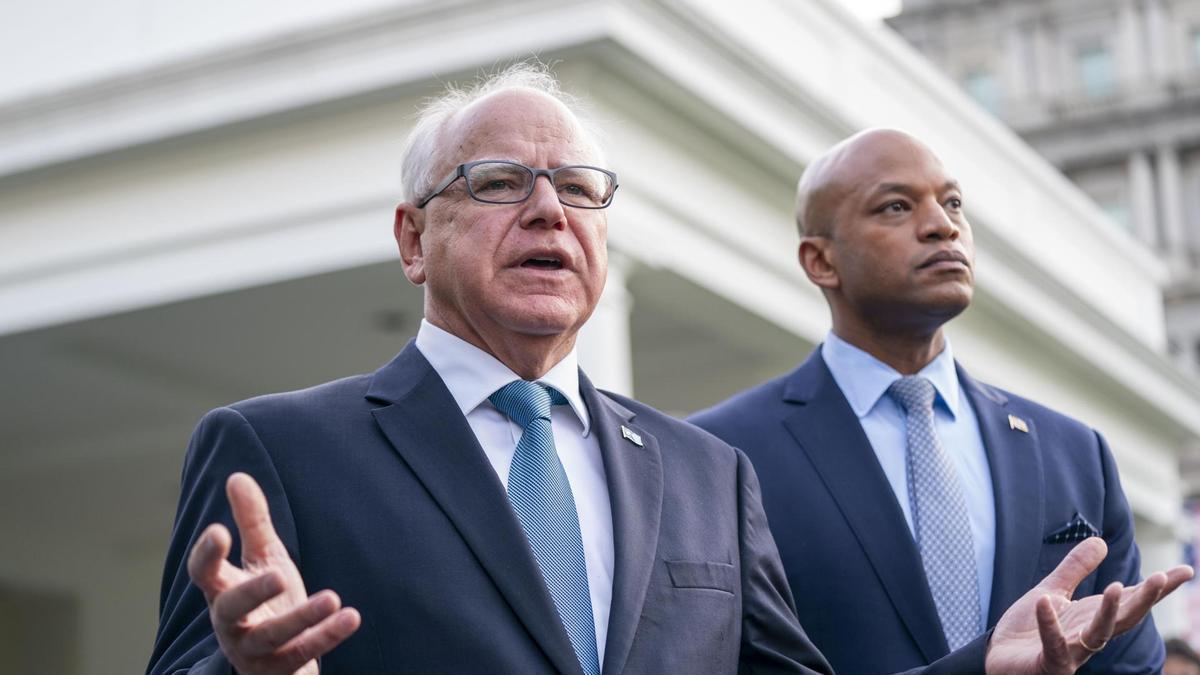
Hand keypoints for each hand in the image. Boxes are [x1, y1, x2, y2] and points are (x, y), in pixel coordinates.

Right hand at [187, 472, 360, 674]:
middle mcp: (231, 623)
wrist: (277, 661)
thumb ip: (251, 522)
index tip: (219, 530)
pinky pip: (304, 654)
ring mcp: (255, 650)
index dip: (207, 554)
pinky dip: (328, 636)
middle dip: (254, 592)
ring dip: (303, 618)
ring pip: (274, 636)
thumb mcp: (262, 558)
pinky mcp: (282, 668)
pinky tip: (351, 617)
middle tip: (281, 575)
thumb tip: (237, 476)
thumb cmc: (266, 601)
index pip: (204, 573)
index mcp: (222, 591)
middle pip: (233, 609)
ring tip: (333, 598)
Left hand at [985, 537, 1191, 674]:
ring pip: (1097, 635)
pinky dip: (1048, 623)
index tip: (1186, 571)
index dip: (1158, 588)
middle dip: (1144, 599)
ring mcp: (1071, 653)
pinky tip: (1045, 601)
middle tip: (1163, 577)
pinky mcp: (1049, 663)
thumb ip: (1075, 569)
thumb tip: (1101, 540)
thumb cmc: (1027, 630)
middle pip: (1124, 618)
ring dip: (1109, 612)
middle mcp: (1089, 637)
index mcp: (1092, 618)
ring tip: (1118, 586)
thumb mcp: (1051, 591)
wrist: (998, 660)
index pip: (1131, 602)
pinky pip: (1051, 643)